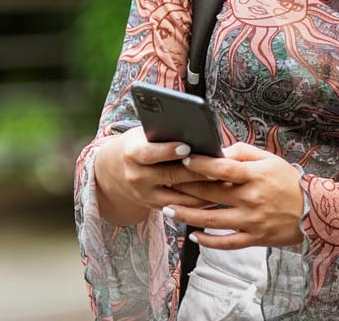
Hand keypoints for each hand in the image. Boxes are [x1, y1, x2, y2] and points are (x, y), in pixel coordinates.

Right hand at [93, 126, 218, 225]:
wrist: (114, 171)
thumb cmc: (137, 144)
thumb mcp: (142, 135)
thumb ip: (162, 135)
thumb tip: (193, 131)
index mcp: (132, 154)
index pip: (150, 153)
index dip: (168, 151)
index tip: (187, 146)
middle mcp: (137, 177)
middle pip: (171, 176)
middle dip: (196, 172)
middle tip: (219, 166)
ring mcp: (146, 196)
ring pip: (180, 196)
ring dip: (203, 190)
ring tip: (224, 180)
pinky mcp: (155, 207)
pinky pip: (182, 207)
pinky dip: (200, 202)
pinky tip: (217, 194)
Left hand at [165, 142, 304, 248]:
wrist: (312, 211)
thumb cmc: (288, 181)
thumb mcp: (269, 159)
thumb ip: (243, 152)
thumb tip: (219, 151)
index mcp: (254, 176)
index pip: (223, 168)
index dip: (201, 164)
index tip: (183, 160)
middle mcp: (250, 198)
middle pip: (211, 194)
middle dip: (185, 189)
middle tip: (165, 184)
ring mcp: (251, 221)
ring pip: (212, 220)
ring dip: (188, 216)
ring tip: (168, 211)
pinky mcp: (254, 238)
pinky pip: (227, 242)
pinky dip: (209, 241)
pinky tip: (193, 236)